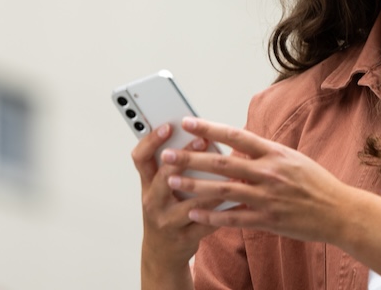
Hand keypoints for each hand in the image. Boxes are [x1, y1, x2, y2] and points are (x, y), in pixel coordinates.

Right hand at [130, 123, 221, 270]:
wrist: (162, 254)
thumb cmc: (166, 212)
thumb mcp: (160, 190)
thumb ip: (172, 168)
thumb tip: (200, 138)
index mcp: (147, 185)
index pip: (140, 158)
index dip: (151, 140)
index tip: (167, 126)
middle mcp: (153, 202)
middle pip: (164, 176)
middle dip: (184, 157)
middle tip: (203, 141)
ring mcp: (167, 222)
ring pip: (191, 203)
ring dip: (212, 187)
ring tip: (230, 172)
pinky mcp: (185, 238)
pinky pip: (208, 223)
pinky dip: (225, 211)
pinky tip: (239, 201)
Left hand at [159, 117, 352, 244]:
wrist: (340, 212)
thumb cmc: (316, 183)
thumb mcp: (291, 159)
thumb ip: (262, 154)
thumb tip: (235, 146)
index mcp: (274, 153)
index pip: (235, 135)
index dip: (209, 128)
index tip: (187, 122)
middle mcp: (269, 172)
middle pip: (223, 162)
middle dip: (191, 157)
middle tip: (167, 154)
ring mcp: (267, 197)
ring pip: (223, 190)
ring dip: (195, 186)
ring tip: (172, 182)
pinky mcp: (268, 220)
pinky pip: (234, 218)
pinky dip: (212, 216)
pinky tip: (193, 213)